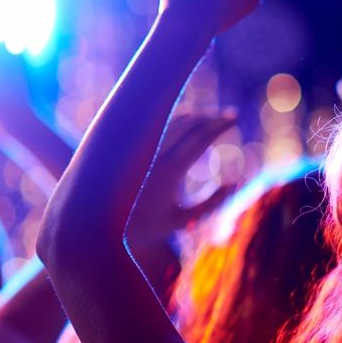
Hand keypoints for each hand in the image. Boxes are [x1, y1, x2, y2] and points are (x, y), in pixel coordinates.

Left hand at [127, 115, 235, 251]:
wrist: (106, 223)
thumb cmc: (150, 226)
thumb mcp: (185, 219)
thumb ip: (212, 203)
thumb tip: (234, 181)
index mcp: (171, 171)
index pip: (200, 139)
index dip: (219, 127)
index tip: (235, 118)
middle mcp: (156, 156)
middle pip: (189, 126)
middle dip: (211, 118)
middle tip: (230, 116)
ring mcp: (144, 151)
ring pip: (173, 122)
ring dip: (195, 117)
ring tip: (213, 119)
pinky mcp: (134, 149)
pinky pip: (159, 126)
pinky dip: (177, 120)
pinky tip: (188, 122)